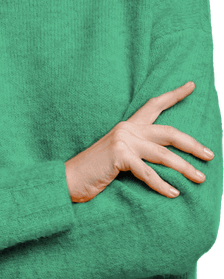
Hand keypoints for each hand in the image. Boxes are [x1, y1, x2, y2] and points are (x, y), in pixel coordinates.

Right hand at [65, 82, 213, 202]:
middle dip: (193, 144)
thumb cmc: (94, 170)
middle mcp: (128, 129)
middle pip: (169, 133)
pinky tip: (174, 193)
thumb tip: (164, 159)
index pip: (154, 105)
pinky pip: (148, 173)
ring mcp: (123, 141)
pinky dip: (163, 185)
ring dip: (185, 168)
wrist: (68, 179)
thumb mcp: (118, 155)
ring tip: (200, 178)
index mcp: (128, 126)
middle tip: (210, 155)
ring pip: (164, 154)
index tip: (191, 85)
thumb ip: (136, 150)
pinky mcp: (119, 156)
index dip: (174, 95)